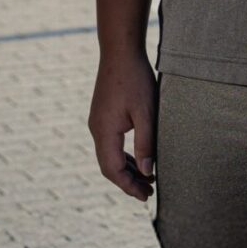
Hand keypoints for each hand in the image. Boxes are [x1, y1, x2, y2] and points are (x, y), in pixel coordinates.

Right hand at [88, 51, 155, 200]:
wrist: (119, 51)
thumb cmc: (135, 78)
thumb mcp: (146, 112)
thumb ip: (146, 142)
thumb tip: (148, 171)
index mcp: (105, 131)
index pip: (113, 170)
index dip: (129, 186)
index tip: (146, 196)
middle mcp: (97, 129)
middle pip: (109, 166)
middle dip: (128, 182)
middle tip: (149, 193)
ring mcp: (98, 122)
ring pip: (109, 156)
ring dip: (127, 169)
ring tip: (147, 180)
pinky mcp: (103, 115)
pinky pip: (110, 144)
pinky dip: (124, 156)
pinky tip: (138, 159)